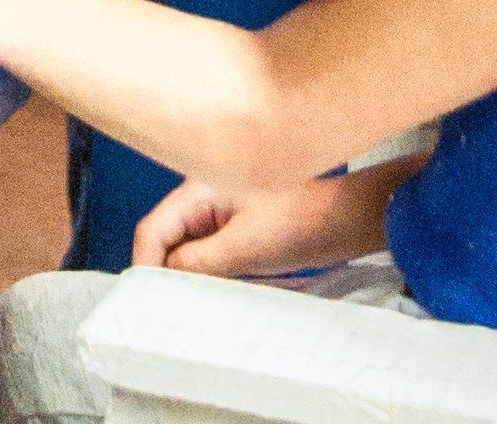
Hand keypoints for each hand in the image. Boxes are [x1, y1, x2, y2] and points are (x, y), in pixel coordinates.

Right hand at [134, 169, 393, 279]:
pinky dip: (203, 274)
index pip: (153, 228)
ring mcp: (219, 213)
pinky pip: (206, 253)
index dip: (144, 264)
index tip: (146, 300)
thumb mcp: (247, 246)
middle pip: (164, 238)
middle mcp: (203, 197)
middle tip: (164, 308)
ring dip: (183, 275)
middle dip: (160, 271)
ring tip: (186, 305)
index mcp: (199, 188)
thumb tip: (163, 280)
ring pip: (184, 248)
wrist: (353, 218)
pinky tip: (209, 294)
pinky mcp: (236, 229)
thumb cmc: (306, 221)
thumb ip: (199, 262)